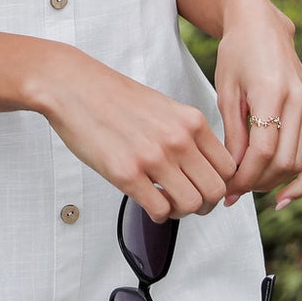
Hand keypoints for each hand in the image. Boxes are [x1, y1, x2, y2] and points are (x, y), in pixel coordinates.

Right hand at [30, 47, 237, 223]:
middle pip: (215, 190)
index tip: (205, 187)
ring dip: (181, 211)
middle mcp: (177, 140)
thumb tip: (202, 165)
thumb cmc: (113, 97)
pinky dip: (158, 214)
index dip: (220, 184)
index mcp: (190, 121)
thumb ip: (187, 133)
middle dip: (205, 203)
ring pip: (191, 205)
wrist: (73, 86)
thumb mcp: (164, 107)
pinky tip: (147, 201)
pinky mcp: (127, 174)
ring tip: (165, 202)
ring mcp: (153, 157)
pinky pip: (159, 211)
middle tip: (189, 201)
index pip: (229, 167)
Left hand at [214, 0, 301, 208]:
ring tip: (250, 187)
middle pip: (283, 161)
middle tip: (233, 192)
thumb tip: (234, 173)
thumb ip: (233, 133)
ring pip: (301, 163)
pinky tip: (286, 196)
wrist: (262, 27)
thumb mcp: (226, 91)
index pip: (263, 150)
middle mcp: (299, 101)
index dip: (245, 176)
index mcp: (272, 92)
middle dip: (257, 183)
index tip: (227, 190)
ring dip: (275, 183)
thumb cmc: (236, 55)